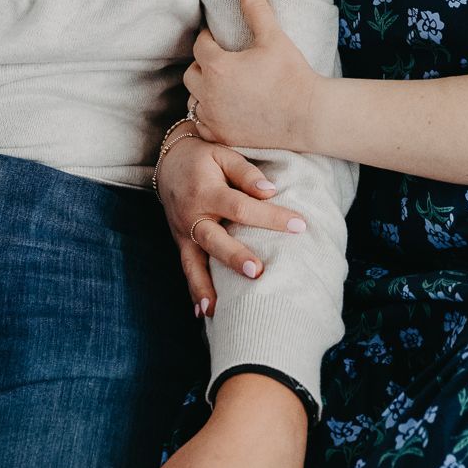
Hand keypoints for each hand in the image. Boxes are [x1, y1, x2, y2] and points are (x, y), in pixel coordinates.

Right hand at [155, 131, 307, 310]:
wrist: (168, 162)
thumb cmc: (204, 157)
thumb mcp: (224, 154)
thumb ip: (246, 173)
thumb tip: (270, 191)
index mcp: (207, 191)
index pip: (242, 207)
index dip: (270, 217)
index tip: (299, 226)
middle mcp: (192, 216)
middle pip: (215, 240)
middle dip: (234, 257)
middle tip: (256, 272)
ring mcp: (184, 233)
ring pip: (194, 263)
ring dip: (205, 286)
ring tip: (218, 309)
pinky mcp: (181, 244)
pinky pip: (186, 269)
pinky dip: (194, 291)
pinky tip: (204, 313)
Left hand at [183, 0, 320, 153]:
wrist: (309, 116)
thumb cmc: (292, 74)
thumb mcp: (274, 37)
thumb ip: (256, 8)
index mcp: (217, 66)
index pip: (200, 45)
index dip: (209, 39)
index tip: (219, 39)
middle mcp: (209, 93)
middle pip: (192, 72)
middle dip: (204, 65)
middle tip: (221, 61)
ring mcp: (214, 118)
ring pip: (194, 99)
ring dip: (203, 91)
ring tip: (222, 85)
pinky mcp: (221, 136)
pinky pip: (201, 124)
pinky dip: (208, 116)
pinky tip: (223, 109)